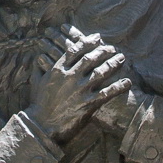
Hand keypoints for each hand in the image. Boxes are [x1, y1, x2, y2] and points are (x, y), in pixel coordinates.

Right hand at [29, 27, 131, 142]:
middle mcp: (70, 77)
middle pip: (91, 58)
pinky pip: (107, 93)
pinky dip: (118, 87)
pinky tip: (127, 82)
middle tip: (112, 48)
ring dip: (113, 64)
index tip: (98, 37)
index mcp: (58, 70)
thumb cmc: (38, 104)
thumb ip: (38, 67)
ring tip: (121, 58)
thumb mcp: (36, 82)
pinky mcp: (88, 104)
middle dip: (103, 51)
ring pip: (100, 72)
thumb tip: (39, 55)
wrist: (42, 126)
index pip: (75, 50)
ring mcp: (80, 90)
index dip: (88, 42)